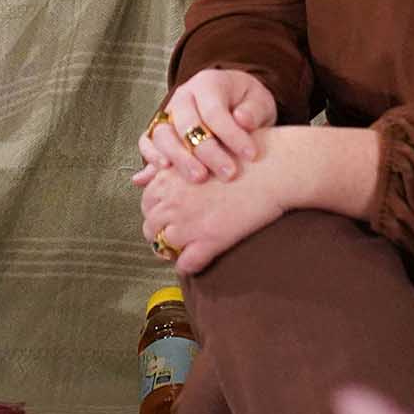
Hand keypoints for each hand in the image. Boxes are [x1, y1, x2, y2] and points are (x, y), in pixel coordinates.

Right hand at [132, 68, 276, 188]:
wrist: (232, 103)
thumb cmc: (246, 104)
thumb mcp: (259, 101)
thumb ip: (254, 111)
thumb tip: (242, 121)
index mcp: (207, 83)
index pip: (214, 110)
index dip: (232, 134)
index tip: (250, 155)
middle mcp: (182, 97)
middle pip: (186, 124)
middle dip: (207, 152)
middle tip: (228, 173)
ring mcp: (167, 114)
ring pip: (163, 135)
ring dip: (180, 159)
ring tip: (199, 178)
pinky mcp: (157, 131)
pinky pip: (146, 143)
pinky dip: (151, 157)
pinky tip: (165, 172)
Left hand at [140, 129, 290, 274]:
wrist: (274, 167)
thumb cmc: (242, 153)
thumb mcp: (198, 148)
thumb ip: (166, 165)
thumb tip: (138, 178)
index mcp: (168, 177)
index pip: (146, 203)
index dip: (157, 211)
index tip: (170, 214)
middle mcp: (172, 201)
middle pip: (150, 227)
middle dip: (161, 232)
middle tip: (178, 233)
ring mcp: (189, 222)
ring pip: (163, 247)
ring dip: (173, 250)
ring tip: (187, 247)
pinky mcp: (210, 240)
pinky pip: (186, 264)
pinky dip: (190, 265)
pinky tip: (201, 258)